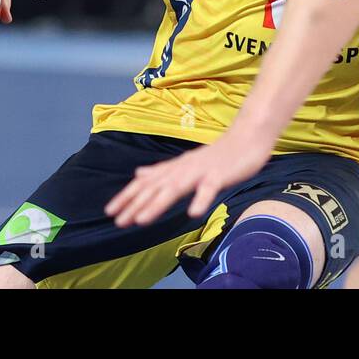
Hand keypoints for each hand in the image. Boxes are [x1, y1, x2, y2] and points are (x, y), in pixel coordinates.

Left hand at [105, 123, 270, 226]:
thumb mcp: (186, 163)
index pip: (147, 182)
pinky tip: (193, 213)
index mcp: (176, 168)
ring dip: (158, 203)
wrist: (248, 138)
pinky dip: (201, 199)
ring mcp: (201, 171)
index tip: (110, 212)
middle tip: (118, 221)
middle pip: (156, 187)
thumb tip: (138, 174)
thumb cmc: (219, 154)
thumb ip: (163, 170)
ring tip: (142, 220)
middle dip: (136, 204)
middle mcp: (184, 169)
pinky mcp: (220, 174)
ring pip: (176, 187)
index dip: (128, 196)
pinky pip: (209, 188)